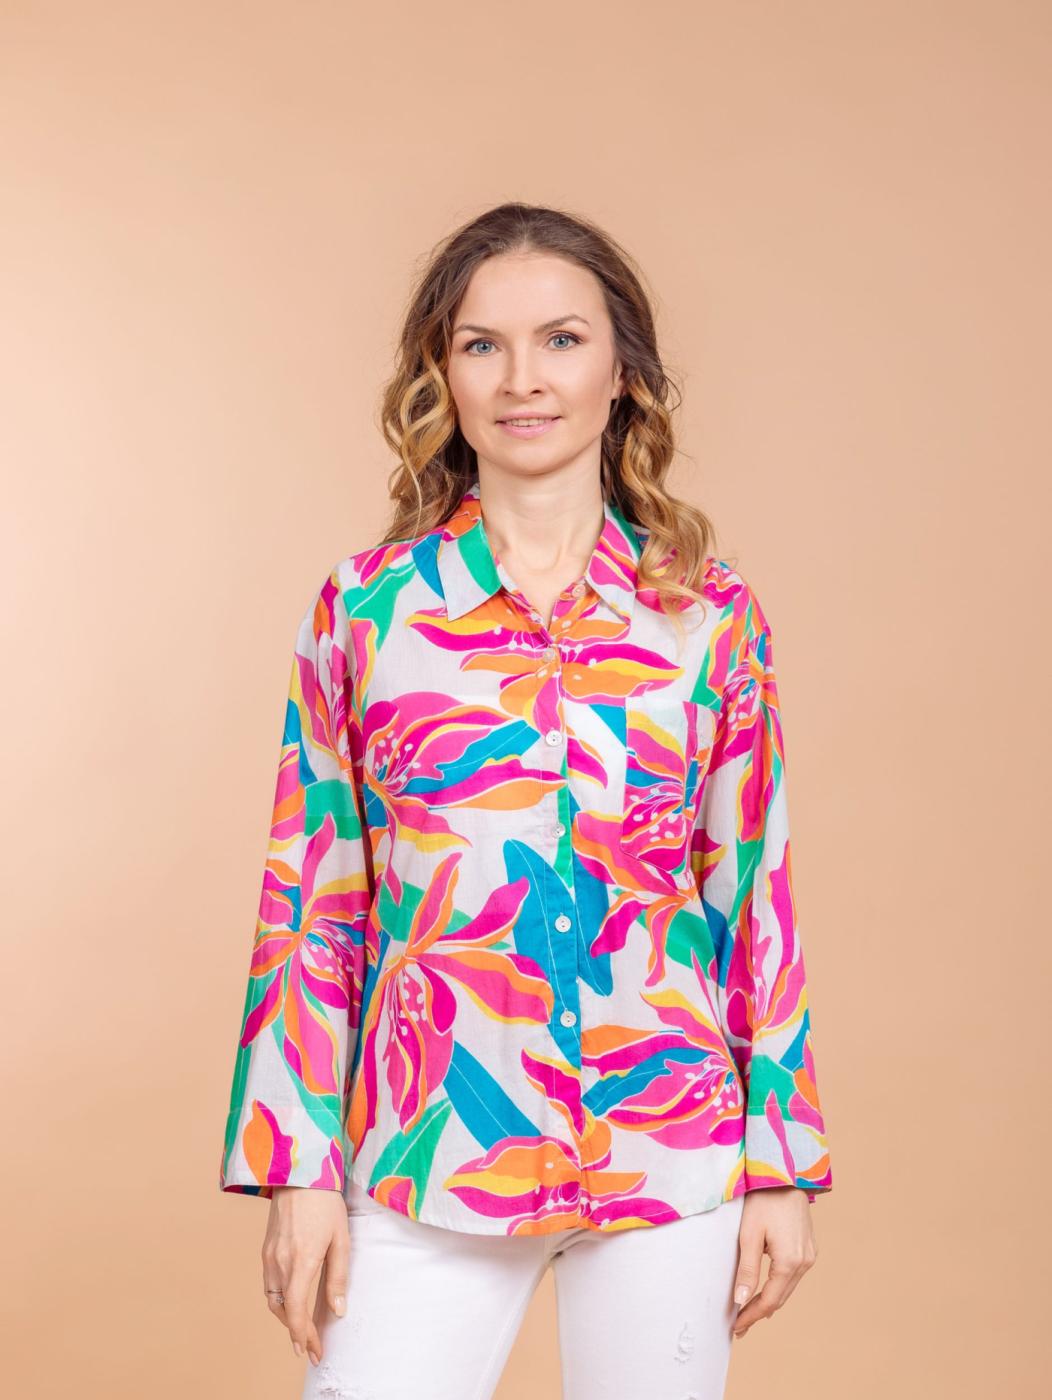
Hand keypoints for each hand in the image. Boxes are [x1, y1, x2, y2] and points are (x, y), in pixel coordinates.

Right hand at [261, 1186, 349, 1365]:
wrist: (299, 1173)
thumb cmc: (326, 1203)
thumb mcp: (341, 1239)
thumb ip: (338, 1277)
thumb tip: (338, 1311)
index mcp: (302, 1260)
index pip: (297, 1310)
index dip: (303, 1335)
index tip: (312, 1351)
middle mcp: (280, 1262)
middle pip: (283, 1310)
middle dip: (296, 1332)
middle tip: (310, 1346)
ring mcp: (269, 1256)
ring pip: (273, 1300)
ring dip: (286, 1318)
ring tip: (302, 1329)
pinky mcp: (265, 1249)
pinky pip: (269, 1284)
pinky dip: (279, 1300)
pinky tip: (292, 1302)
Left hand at [731, 1186, 817, 1339]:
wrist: (784, 1173)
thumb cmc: (764, 1200)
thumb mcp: (749, 1234)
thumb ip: (747, 1270)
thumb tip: (741, 1301)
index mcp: (790, 1261)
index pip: (770, 1300)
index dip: (752, 1315)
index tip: (736, 1327)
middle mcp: (805, 1261)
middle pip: (781, 1297)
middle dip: (760, 1312)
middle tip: (740, 1325)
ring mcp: (809, 1254)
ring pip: (788, 1287)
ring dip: (770, 1300)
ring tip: (749, 1311)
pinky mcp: (808, 1246)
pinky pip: (793, 1274)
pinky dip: (779, 1285)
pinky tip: (767, 1289)